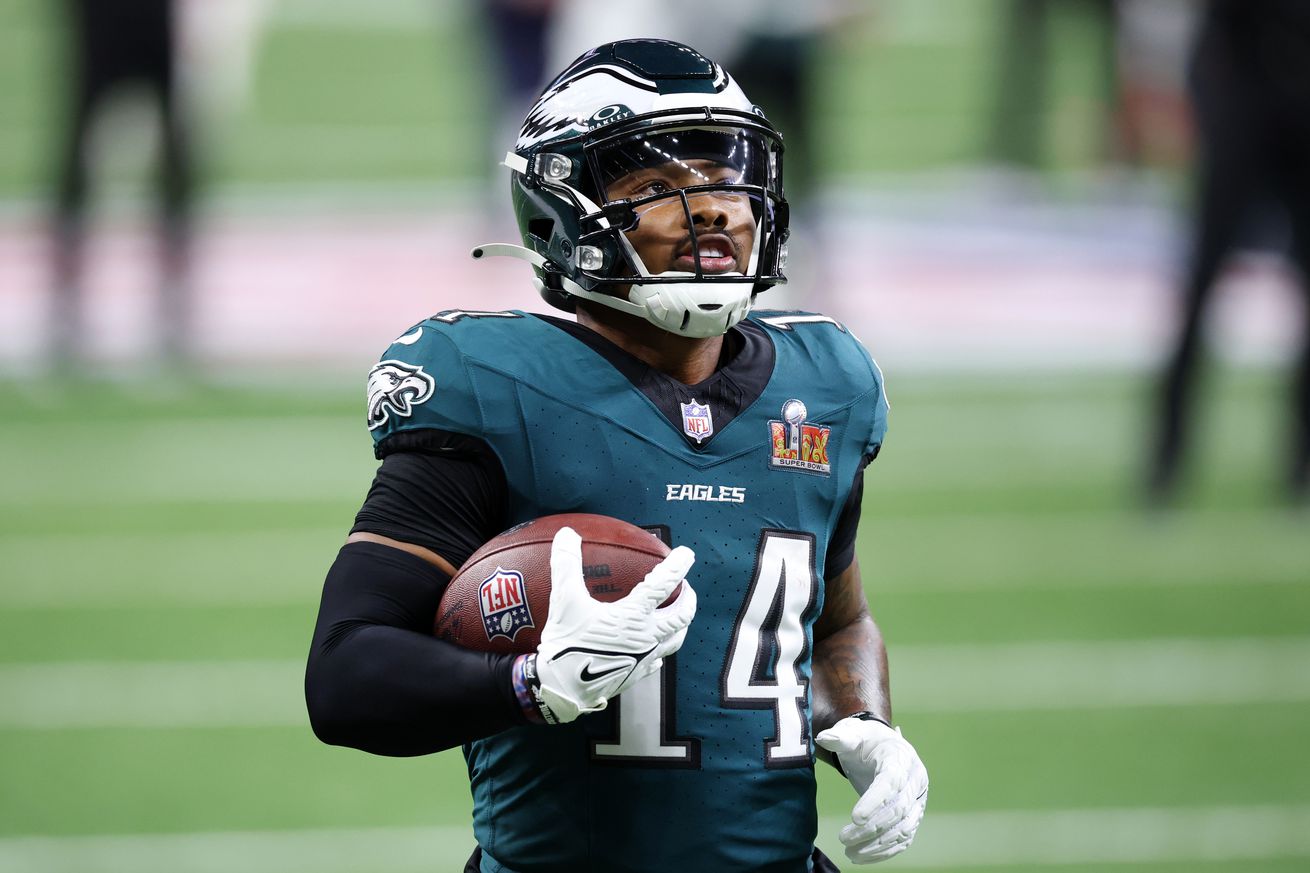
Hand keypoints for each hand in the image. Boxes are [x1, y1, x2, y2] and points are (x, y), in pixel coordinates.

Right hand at [529, 527, 695, 723]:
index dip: (677, 566)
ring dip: (681, 624)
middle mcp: (646, 637)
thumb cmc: (566, 644)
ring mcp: (644, 658)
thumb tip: (566, 535)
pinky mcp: (637, 674)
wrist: (562, 689)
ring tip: (678, 615)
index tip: (686, 554)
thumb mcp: (564, 601)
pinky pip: (658, 659)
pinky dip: (661, 648)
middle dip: (688, 598)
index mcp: (633, 616)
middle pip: (681, 616)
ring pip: (676, 639)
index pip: (663, 585)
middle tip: (686, 587)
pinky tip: (654, 648)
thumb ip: (566, 565)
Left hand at [815, 714, 927, 863]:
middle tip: (843, 838)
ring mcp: (917, 800)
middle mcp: (915, 780)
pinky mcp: (913, 815)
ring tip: (850, 853)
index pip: (891, 782)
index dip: (875, 801)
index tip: (855, 818)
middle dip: (872, 828)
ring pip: (903, 829)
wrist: (883, 746)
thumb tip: (824, 738)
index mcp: (901, 758)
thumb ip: (840, 737)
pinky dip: (885, 851)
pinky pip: (904, 838)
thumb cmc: (866, 740)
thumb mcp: (854, 732)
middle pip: (898, 809)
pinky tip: (863, 856)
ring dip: (878, 845)